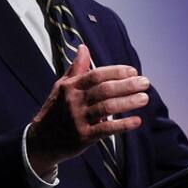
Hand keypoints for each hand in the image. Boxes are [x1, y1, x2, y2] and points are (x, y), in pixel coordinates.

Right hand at [26, 44, 149, 174]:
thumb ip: (76, 68)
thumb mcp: (61, 87)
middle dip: (127, 85)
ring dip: (128, 102)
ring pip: (107, 107)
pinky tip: (137, 121)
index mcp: (70, 87)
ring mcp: (78, 119)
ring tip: (145, 98)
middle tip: (145, 82)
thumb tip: (83, 47)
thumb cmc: (55, 110)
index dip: (116, 71)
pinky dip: (123, 125)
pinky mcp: (83, 136)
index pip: (96, 75)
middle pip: (105, 90)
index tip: (133, 71)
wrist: (41, 140)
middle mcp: (74, 101)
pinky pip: (106, 129)